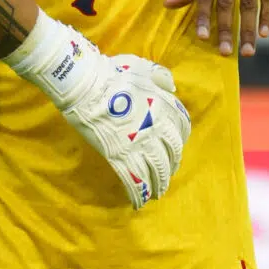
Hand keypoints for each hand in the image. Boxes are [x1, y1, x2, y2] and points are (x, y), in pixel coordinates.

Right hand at [8, 14, 189, 209]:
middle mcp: (156, 128)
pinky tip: (139, 202)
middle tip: (166, 173)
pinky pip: (134, 181)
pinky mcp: (120, 156)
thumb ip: (160, 76)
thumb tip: (172, 87)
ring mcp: (139, 144)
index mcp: (163, 106)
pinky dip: (138, 194)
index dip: (180, 139)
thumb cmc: (111, 72)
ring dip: (159, 184)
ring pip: (156, 171)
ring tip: (157, 193)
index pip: (182, 128)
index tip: (175, 145)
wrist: (86, 84)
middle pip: (171, 154)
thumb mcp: (142, 66)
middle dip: (171, 166)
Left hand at [165, 0, 268, 56]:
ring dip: (248, 29)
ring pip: (249, 3)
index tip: (202, 37)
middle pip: (227, 2)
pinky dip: (267, 16)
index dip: (202, 15)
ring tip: (247, 52)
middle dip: (226, 29)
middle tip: (224, 53)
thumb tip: (167, 5)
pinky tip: (265, 34)